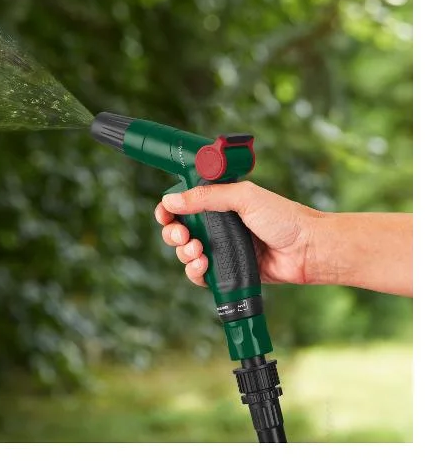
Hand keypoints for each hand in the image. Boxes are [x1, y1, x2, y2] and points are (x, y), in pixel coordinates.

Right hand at [154, 181, 322, 287]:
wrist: (308, 250)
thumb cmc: (284, 218)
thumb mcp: (243, 198)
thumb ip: (206, 197)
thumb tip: (171, 201)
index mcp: (220, 202)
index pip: (184, 204)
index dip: (169, 209)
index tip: (165, 213)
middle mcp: (218, 225)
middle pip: (179, 230)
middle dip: (174, 234)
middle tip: (183, 236)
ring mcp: (222, 249)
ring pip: (186, 253)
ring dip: (183, 253)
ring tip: (198, 251)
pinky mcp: (228, 271)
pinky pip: (200, 275)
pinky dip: (195, 272)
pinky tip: (203, 266)